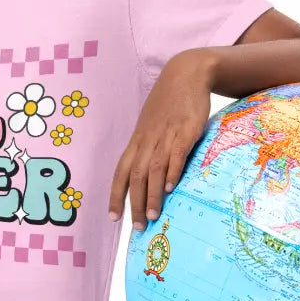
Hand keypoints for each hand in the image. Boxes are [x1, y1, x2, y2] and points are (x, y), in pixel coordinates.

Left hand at [109, 50, 213, 230]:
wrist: (186, 73)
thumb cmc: (168, 104)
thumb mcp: (153, 126)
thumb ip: (150, 149)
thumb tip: (151, 177)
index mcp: (137, 141)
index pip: (120, 172)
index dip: (115, 195)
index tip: (113, 218)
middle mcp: (147, 140)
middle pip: (135, 176)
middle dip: (134, 203)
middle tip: (138, 227)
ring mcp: (166, 134)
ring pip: (153, 169)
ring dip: (152, 194)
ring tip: (153, 216)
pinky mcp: (186, 130)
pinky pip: (176, 153)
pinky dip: (171, 171)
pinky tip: (172, 187)